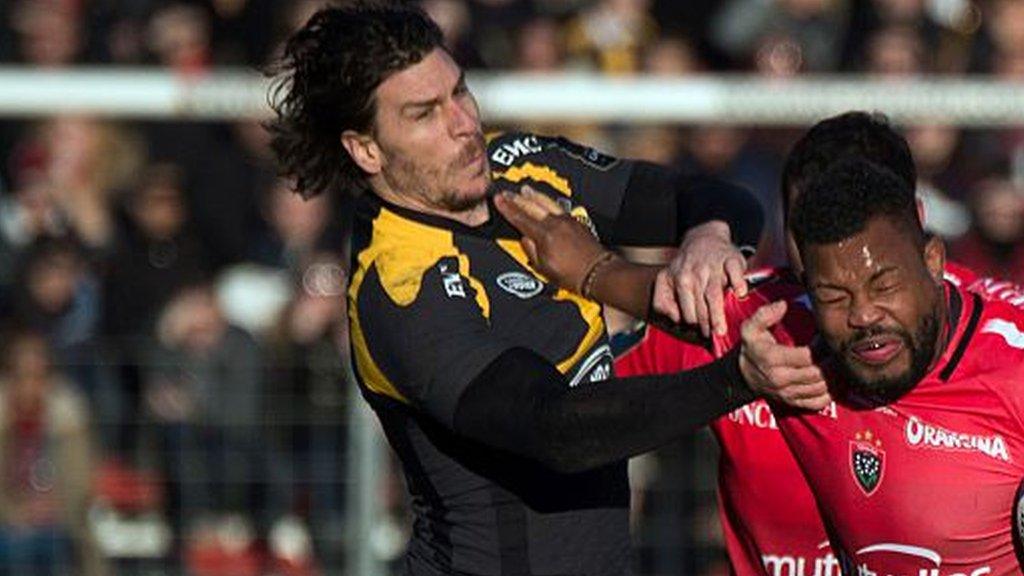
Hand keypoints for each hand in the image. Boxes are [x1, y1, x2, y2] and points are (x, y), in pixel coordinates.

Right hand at [493, 186, 606, 291]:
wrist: (598, 273)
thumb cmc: (573, 275)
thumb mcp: (544, 269)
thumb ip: (531, 251)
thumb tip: (524, 239)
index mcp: (544, 235)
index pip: (521, 218)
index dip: (508, 208)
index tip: (499, 200)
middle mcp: (556, 224)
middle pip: (532, 206)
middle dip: (517, 198)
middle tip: (506, 192)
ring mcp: (568, 221)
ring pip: (547, 203)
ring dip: (534, 195)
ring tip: (526, 190)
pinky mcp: (577, 222)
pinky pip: (559, 207)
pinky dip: (549, 202)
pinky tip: (547, 201)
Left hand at [654, 221, 748, 336]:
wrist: (703, 238)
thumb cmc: (685, 265)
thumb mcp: (665, 280)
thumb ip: (662, 301)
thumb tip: (674, 318)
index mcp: (680, 281)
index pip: (687, 310)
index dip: (694, 324)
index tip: (702, 335)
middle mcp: (696, 274)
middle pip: (701, 305)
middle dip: (706, 324)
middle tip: (714, 338)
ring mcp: (714, 266)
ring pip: (715, 293)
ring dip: (717, 313)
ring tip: (721, 330)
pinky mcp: (730, 259)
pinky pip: (734, 271)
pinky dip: (738, 282)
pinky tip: (740, 294)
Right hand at [738, 300, 830, 410]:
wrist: (743, 375)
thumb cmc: (752, 348)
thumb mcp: (751, 328)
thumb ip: (764, 314)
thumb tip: (782, 305)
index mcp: (772, 359)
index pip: (807, 356)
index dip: (821, 346)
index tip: (825, 336)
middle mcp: (780, 379)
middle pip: (818, 374)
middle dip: (832, 361)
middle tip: (837, 349)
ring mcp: (788, 394)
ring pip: (821, 388)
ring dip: (834, 376)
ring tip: (838, 362)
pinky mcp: (793, 402)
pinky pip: (818, 402)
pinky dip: (831, 393)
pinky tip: (834, 380)